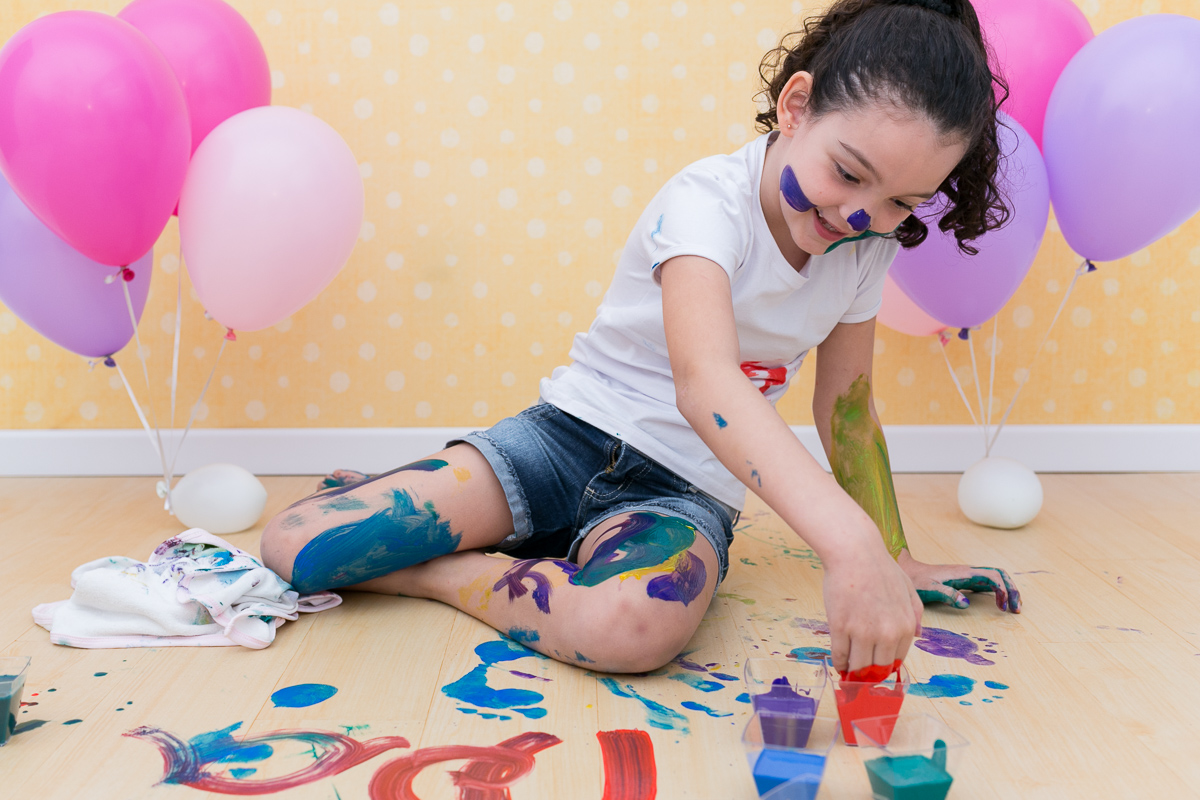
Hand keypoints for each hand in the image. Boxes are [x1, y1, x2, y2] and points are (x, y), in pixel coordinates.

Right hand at [822, 532, 923, 674]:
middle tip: (861, 676)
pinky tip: (838, 663)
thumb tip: (919, 635)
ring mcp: (862, 631)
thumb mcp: (908, 589)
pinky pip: (840, 655)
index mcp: (906, 626)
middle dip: (869, 674)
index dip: (885, 666)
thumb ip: (916, 614)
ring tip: (849, 672)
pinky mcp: (840, 627)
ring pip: (858, 666)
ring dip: (853, 672)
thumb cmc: (880, 568)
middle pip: (878, 668)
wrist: (854, 553)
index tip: (876, 668)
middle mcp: (887, 633)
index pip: (897, 660)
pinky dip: (839, 663)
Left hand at [897, 550, 1021, 612]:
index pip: (993, 575)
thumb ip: (948, 595)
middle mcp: (968, 571)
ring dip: (1007, 591)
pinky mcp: (964, 580)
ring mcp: (967, 575)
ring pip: (995, 579)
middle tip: (1016, 610)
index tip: (1005, 606)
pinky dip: (997, 592)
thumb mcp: (930, 589)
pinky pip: (987, 583)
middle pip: (999, 575)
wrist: (906, 571)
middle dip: (1012, 590)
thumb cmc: (917, 580)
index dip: (1004, 589)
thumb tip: (967, 603)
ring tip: (1012, 609)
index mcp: (964, 573)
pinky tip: (998, 604)